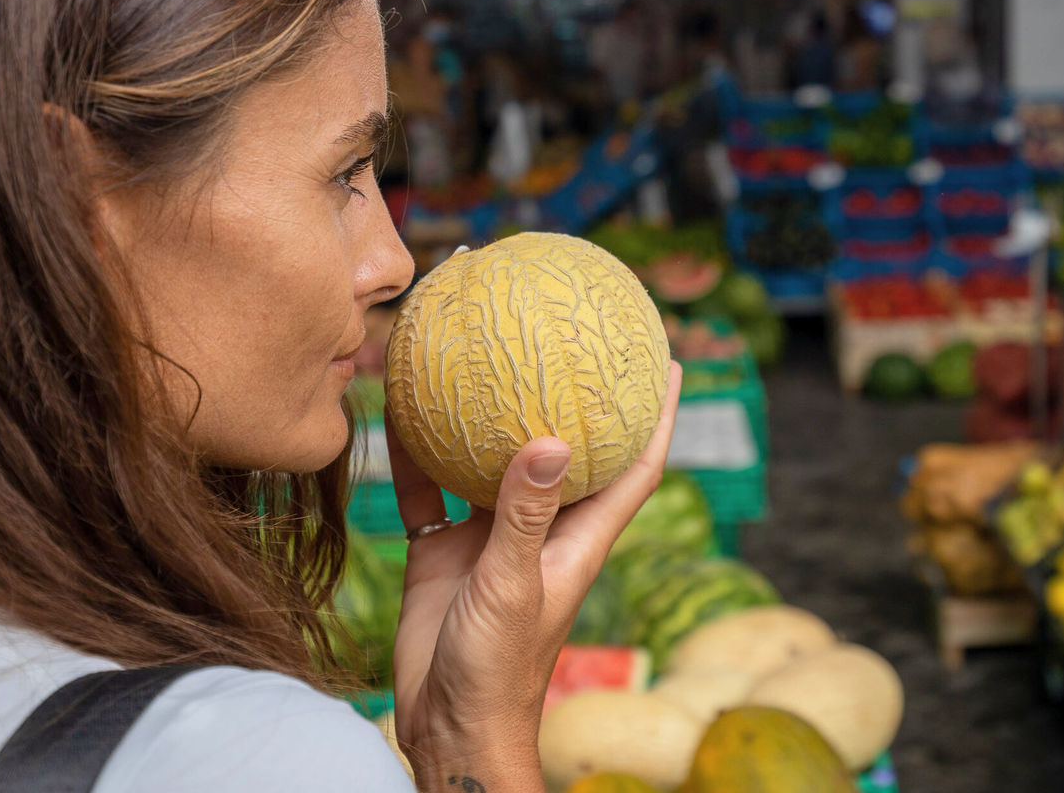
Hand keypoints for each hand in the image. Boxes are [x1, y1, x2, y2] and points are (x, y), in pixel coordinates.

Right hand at [386, 362, 681, 790]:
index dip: (656, 414)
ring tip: (479, 359)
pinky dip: (418, 457)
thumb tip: (553, 440)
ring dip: (488, 420)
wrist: (446, 726)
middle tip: (569, 336)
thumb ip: (527, 516)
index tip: (664, 360)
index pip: (636, 464)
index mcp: (581, 538)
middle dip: (574, 398)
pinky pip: (431, 490)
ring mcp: (492, 539)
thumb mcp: (515, 585)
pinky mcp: (445, 552)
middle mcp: (542, 529)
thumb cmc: (498, 669)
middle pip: (569, 450)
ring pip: (493, 462)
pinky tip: (399, 413)